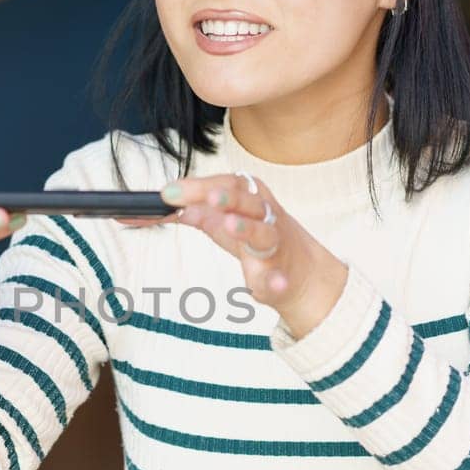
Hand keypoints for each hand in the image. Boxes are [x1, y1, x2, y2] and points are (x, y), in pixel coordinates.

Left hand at [161, 174, 348, 337]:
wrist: (302, 274)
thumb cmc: (259, 242)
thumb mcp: (227, 225)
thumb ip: (199, 215)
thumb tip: (166, 207)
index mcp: (251, 201)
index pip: (228, 184)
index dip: (200, 186)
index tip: (169, 193)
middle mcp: (266, 218)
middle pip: (248, 202)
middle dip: (228, 198)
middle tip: (208, 197)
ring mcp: (275, 247)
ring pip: (263, 234)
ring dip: (247, 228)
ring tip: (230, 224)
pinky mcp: (281, 278)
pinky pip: (279, 279)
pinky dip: (277, 281)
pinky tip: (275, 284)